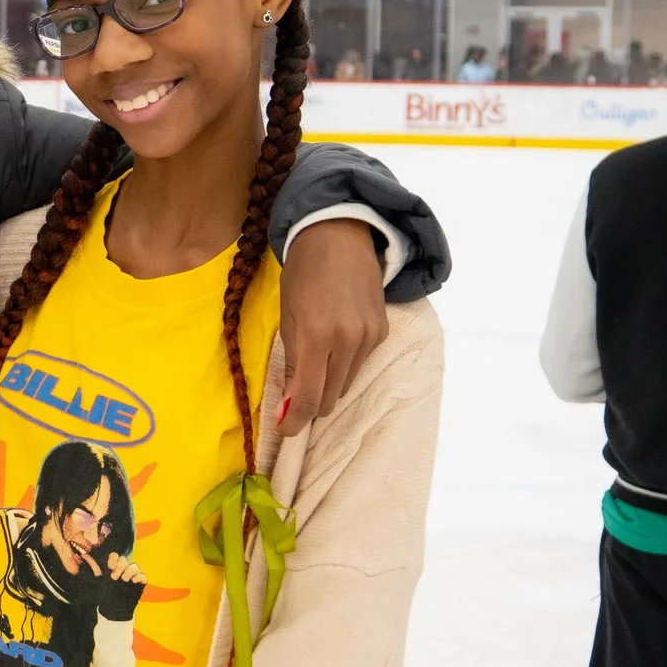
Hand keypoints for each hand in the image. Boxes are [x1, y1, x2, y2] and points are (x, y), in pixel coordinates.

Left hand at [275, 218, 388, 435]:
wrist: (339, 237)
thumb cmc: (302, 274)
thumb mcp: (287, 316)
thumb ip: (290, 362)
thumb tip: (288, 404)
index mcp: (316, 336)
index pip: (308, 397)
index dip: (295, 421)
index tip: (285, 430)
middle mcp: (347, 340)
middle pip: (329, 397)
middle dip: (309, 405)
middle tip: (293, 401)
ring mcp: (369, 337)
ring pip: (346, 384)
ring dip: (327, 385)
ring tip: (313, 368)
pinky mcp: (382, 332)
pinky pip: (360, 364)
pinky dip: (344, 365)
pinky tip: (334, 347)